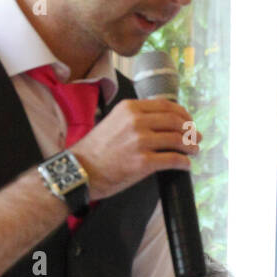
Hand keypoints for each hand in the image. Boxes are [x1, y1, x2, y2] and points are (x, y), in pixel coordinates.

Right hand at [73, 98, 200, 200]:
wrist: (79, 171)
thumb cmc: (95, 150)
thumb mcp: (113, 122)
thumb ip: (134, 118)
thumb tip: (160, 122)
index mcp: (129, 108)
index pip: (166, 106)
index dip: (183, 114)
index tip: (189, 121)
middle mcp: (136, 122)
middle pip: (176, 121)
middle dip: (191, 130)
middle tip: (196, 138)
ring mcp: (140, 142)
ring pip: (178, 139)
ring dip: (191, 146)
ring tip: (194, 151)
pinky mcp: (143, 162)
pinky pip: (173, 160)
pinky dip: (184, 162)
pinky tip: (186, 165)